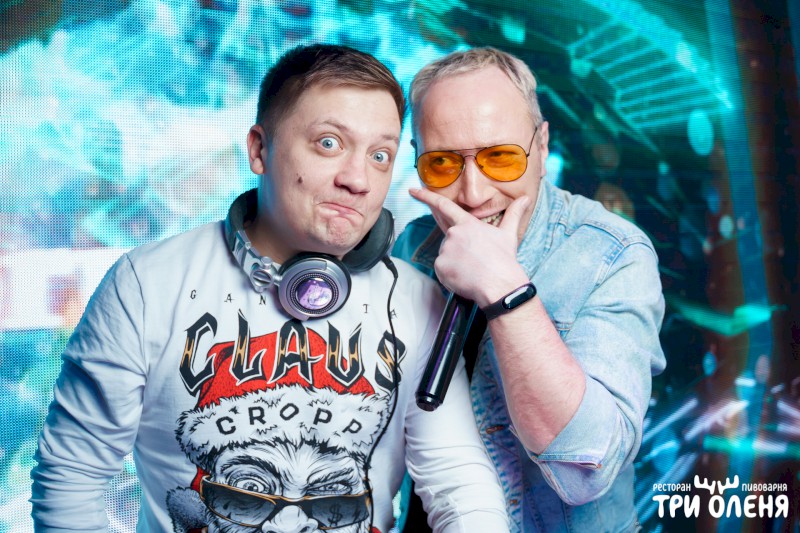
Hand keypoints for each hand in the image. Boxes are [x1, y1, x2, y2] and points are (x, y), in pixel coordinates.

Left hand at [409, 188, 530, 306]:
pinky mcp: (440, 266)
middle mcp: (453, 234)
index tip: (412, 191)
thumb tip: (526, 199)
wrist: (499, 284)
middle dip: (460, 248)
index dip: (426, 197)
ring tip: (473, 269)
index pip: (444, 206)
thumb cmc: (504, 260)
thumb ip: (514, 214)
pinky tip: (464, 277)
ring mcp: (446, 250)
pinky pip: (442, 269)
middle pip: (450, 239)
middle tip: (474, 259)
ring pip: (447, 255)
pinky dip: (451, 274)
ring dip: (456, 262)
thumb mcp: (508, 234)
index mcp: (467, 224)